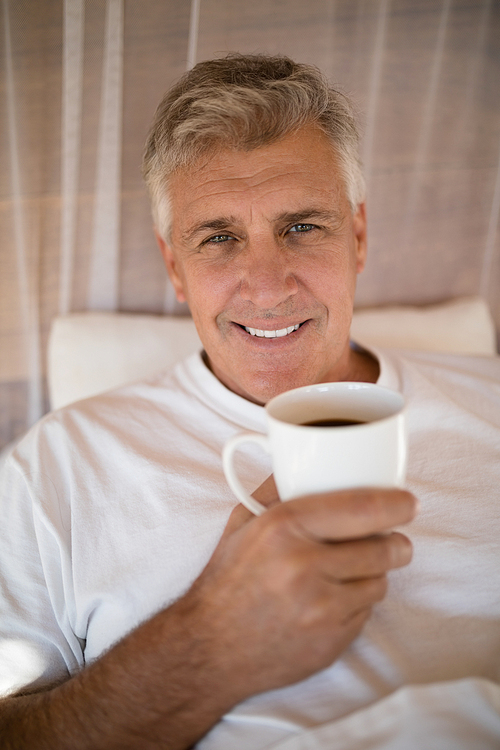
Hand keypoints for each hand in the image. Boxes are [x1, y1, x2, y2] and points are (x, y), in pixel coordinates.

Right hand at [183, 482, 417, 703]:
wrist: (210, 648)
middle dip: (396, 541)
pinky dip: (357, 604)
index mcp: (283, 527)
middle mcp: (303, 566)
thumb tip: (313, 461)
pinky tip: (330, 601)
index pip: (362, 508)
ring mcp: (320, 609)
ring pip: (379, 581)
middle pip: (382, 547)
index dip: (396, 503)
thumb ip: (278, 488)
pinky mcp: (331, 641)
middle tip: (393, 539)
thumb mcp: (244, 522)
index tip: (408, 502)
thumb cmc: (229, 579)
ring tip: (347, 572)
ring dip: (373, 574)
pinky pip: (367, 613)